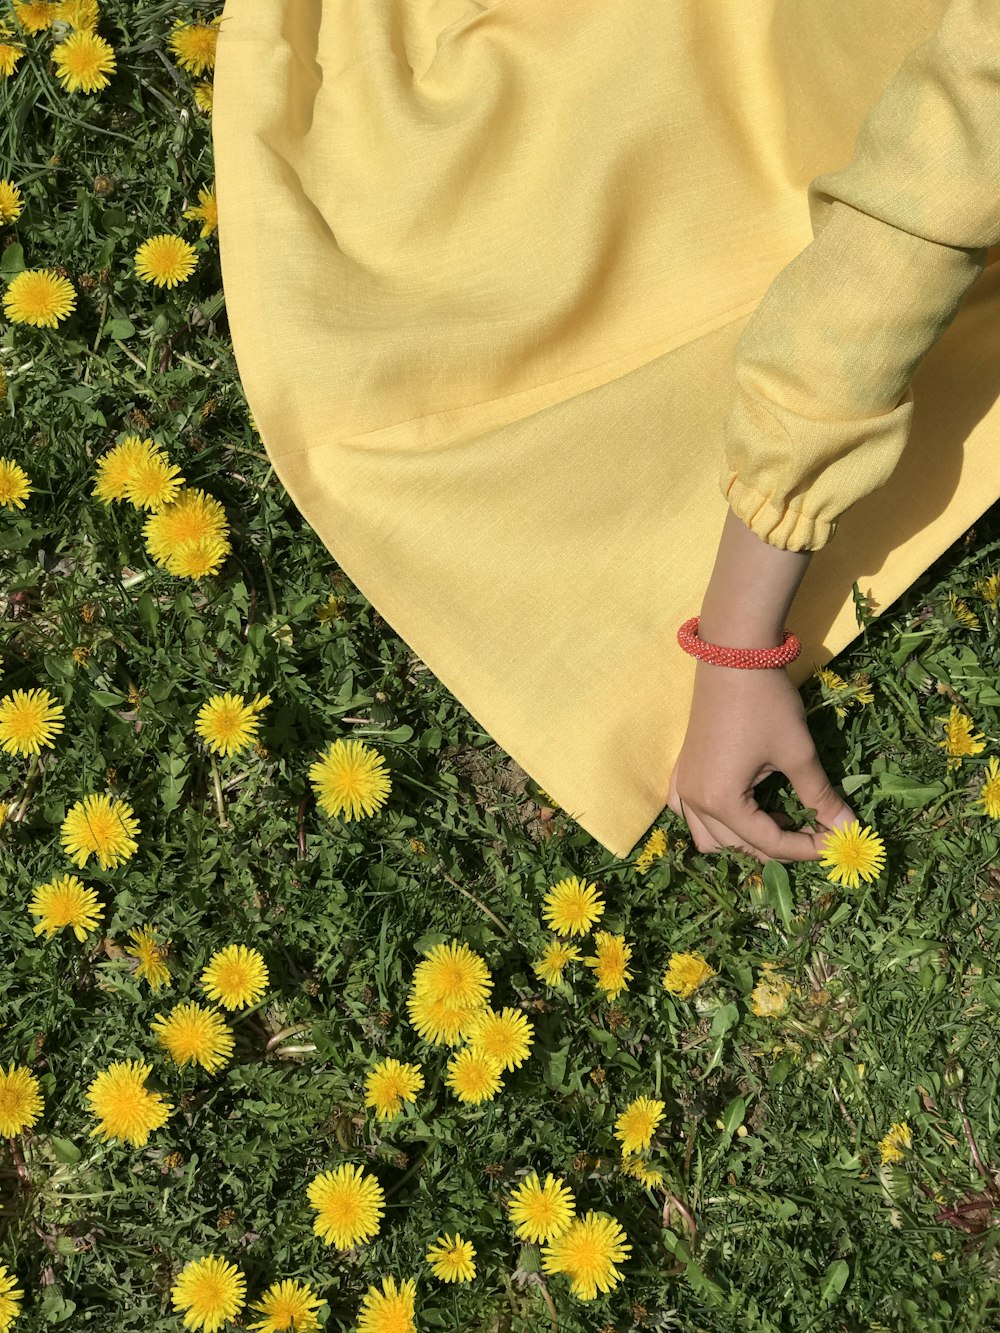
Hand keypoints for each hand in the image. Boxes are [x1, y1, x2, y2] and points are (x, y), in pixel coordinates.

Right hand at [665, 658, 856, 862]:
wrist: (733, 655)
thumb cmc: (766, 704)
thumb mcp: (798, 753)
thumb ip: (820, 797)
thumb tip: (849, 829)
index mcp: (721, 801)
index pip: (769, 843)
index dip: (807, 848)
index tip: (836, 843)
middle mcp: (695, 801)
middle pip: (740, 846)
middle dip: (780, 846)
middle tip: (816, 832)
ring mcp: (684, 786)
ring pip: (711, 837)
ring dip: (745, 839)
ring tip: (779, 820)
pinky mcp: (683, 770)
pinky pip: (690, 813)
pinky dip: (714, 821)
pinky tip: (740, 809)